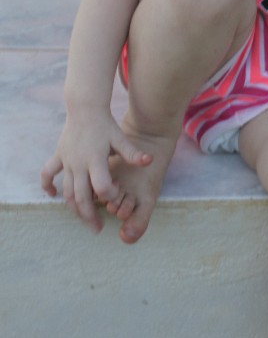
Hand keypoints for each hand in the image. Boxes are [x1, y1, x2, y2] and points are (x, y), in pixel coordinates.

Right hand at [41, 110, 152, 232]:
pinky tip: (52, 195)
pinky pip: (48, 174)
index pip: (101, 186)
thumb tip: (149, 161)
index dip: (109, 195)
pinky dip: (48, 186)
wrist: (85, 107)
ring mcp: (67, 161)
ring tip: (83, 219)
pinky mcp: (59, 156)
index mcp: (95, 159)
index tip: (116, 198)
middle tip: (97, 229)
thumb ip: (132, 152)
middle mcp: (79, 163)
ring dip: (73, 208)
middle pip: (80, 197)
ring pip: (66, 191)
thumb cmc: (105, 124)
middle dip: (88, 216)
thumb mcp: (120, 137)